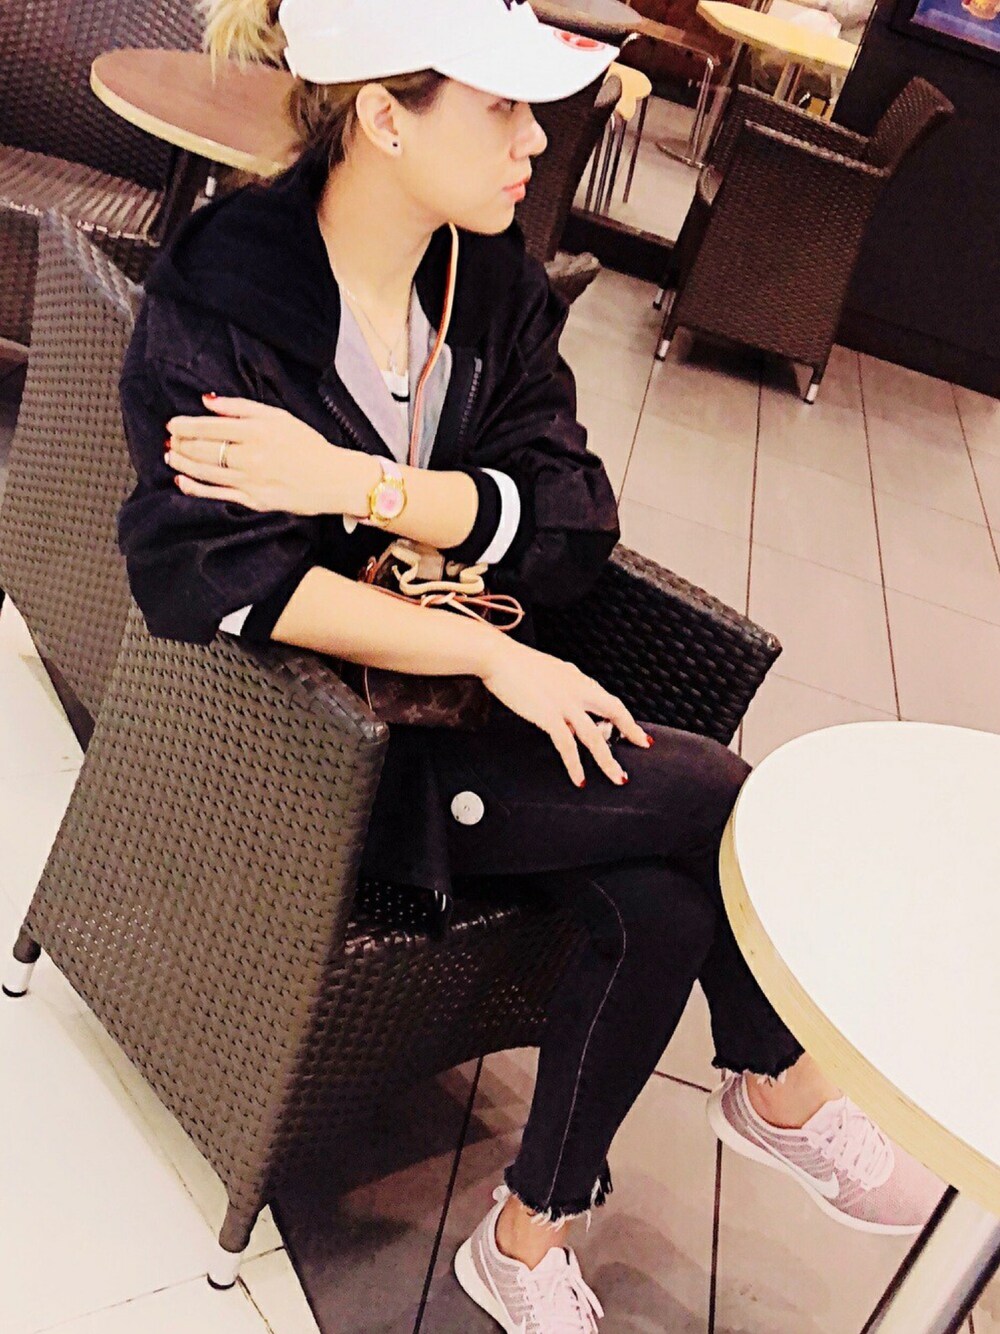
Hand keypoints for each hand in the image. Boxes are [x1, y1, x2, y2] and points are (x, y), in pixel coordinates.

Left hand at [165, 394, 374, 515]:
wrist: (333, 479)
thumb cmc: (307, 445)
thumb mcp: (278, 416)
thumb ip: (240, 406)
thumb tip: (207, 401)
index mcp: (257, 430)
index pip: (210, 426)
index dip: (186, 425)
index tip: (173, 424)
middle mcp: (251, 455)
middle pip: (204, 449)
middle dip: (181, 443)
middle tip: (170, 440)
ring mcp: (251, 480)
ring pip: (206, 471)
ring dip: (183, 463)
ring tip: (171, 456)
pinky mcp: (254, 500)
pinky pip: (218, 494)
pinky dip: (196, 488)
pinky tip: (182, 482)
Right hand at [477, 636, 651, 785]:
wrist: (498, 658)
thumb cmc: (516, 665)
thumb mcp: (549, 674)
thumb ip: (563, 691)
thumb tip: (568, 716)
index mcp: (578, 679)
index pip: (609, 700)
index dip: (625, 717)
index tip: (636, 730)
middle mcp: (577, 690)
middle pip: (614, 712)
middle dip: (631, 731)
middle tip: (643, 745)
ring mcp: (565, 704)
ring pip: (595, 736)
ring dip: (608, 760)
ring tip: (618, 778)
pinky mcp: (548, 715)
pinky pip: (568, 745)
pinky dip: (575, 765)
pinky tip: (580, 778)